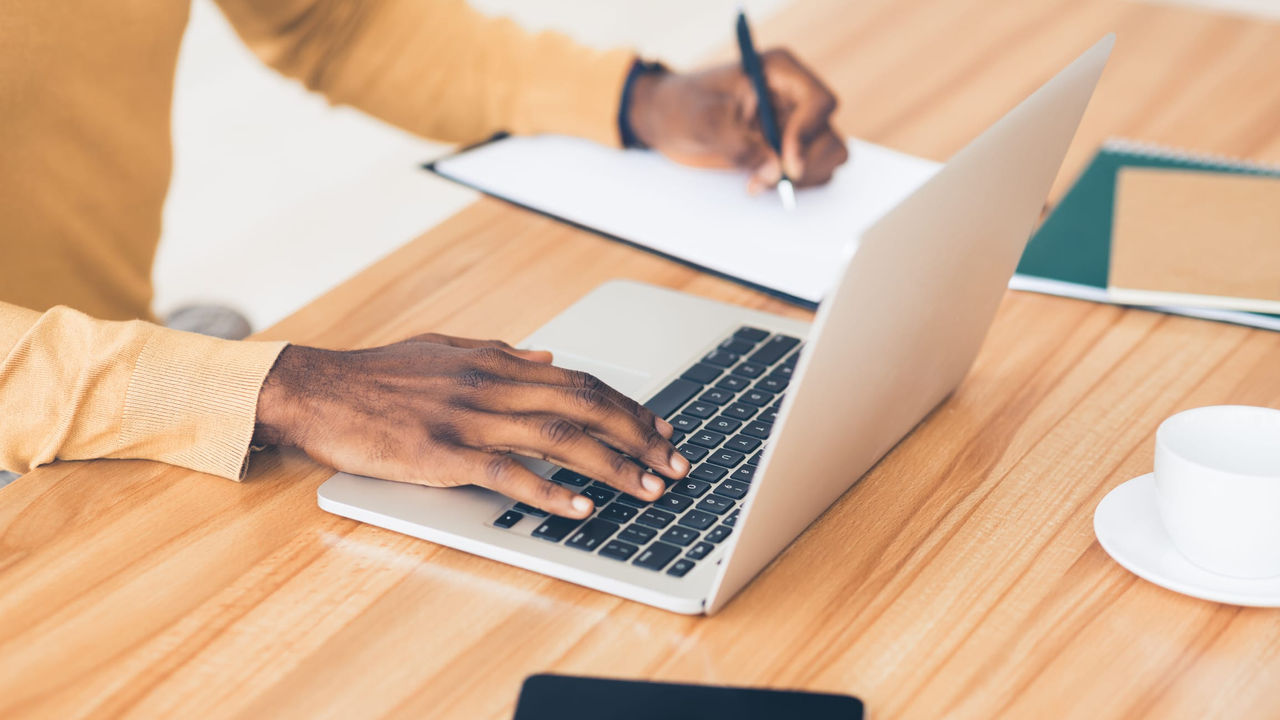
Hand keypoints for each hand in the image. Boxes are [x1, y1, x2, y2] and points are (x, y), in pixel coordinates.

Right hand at [254, 334, 689, 517]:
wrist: (318, 391)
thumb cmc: (379, 375)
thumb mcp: (446, 350)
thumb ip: (501, 353)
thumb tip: (549, 359)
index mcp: (497, 362)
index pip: (581, 382)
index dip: (628, 406)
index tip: (661, 429)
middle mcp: (492, 385)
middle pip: (584, 407)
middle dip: (638, 436)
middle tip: (675, 464)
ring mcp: (469, 419)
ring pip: (559, 437)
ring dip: (611, 465)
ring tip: (648, 488)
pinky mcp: (443, 453)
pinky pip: (507, 472)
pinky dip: (549, 490)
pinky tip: (581, 507)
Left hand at [627, 48, 848, 192]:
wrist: (665, 120)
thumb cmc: (680, 106)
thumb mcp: (703, 121)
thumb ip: (739, 145)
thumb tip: (775, 171)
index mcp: (779, 72)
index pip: (819, 101)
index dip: (808, 134)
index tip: (787, 162)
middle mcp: (795, 96)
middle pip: (828, 135)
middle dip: (802, 164)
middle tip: (766, 180)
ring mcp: (795, 124)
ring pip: (829, 156)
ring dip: (800, 177)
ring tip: (758, 181)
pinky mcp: (788, 149)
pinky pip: (813, 171)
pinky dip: (791, 185)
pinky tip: (759, 182)